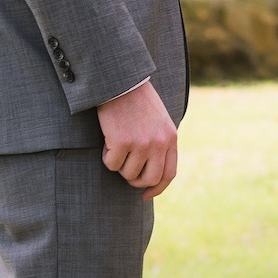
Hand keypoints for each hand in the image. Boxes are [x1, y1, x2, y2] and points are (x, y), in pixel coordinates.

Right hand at [98, 79, 178, 198]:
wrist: (122, 82)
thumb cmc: (137, 100)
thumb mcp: (158, 120)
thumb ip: (159, 142)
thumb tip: (151, 171)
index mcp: (171, 137)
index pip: (168, 174)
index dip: (156, 188)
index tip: (145, 195)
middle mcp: (159, 143)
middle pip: (149, 179)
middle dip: (134, 181)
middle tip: (124, 171)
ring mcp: (142, 143)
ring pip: (127, 173)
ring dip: (118, 164)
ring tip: (116, 144)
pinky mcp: (123, 142)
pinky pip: (111, 163)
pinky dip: (106, 156)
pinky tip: (108, 138)